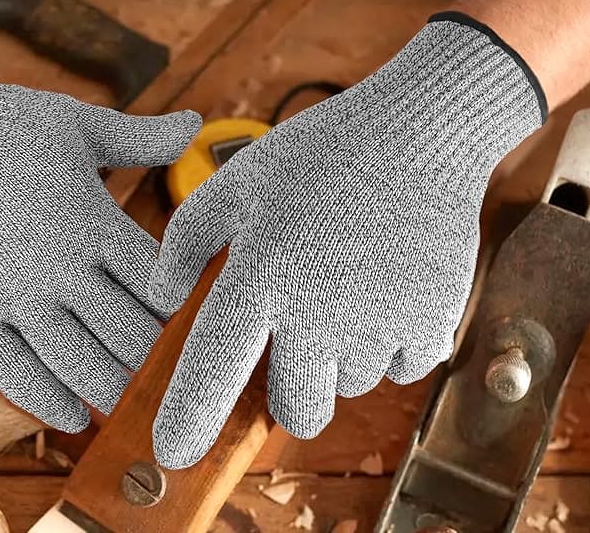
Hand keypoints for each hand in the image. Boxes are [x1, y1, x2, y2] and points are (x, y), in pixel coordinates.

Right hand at [0, 20, 200, 432]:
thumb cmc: (0, 127)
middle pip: (132, 338)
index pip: (161, 289)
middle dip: (148, 353)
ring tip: (117, 391)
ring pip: (85, 369)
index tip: (170, 311)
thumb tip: (195, 122)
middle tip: (150, 360)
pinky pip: (18, 377)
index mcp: (95, 222)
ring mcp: (14, 298)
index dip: (175, 308)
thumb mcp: (77, 125)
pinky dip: (53, 405)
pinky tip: (74, 418)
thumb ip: (139, 138)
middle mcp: (61, 268)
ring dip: (110, 387)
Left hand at [148, 15, 545, 467]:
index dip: (189, 419)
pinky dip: (392, 342)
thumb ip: (187, 240)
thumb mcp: (237, 182)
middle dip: (292, 395)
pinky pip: (401, 366)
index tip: (173, 454)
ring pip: (350, 386)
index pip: (214, 367)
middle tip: (297, 343)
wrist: (419, 134)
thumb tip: (159, 296)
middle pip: (298, 413)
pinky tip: (386, 286)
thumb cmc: (316, 157)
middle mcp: (319, 313)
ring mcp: (379, 325)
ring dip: (342, 357)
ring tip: (347, 286)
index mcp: (260, 276)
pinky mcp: (431, 324)